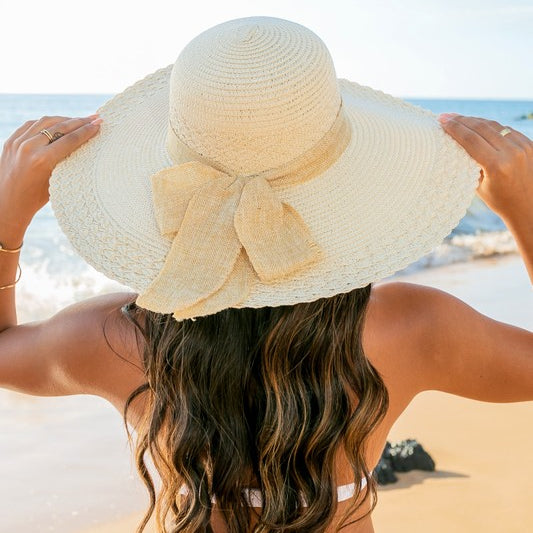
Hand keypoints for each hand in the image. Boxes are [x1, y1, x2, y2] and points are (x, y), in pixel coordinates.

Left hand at [0, 115, 101, 230]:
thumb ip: (66, 161)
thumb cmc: (35, 199)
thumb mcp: (56, 181)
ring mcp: (17, 142)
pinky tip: (58, 123)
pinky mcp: (11, 141)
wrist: (8, 204)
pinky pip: (31, 125)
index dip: (86, 131)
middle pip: (60, 127)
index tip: (99, 124)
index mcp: (42, 160)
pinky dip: (47, 123)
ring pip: (45, 122)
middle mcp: (29, 148)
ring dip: (64, 119)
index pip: (70, 139)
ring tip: (78, 120)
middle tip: (94, 118)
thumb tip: (82, 143)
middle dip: (79, 121)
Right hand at [438, 113, 532, 224]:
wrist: (529, 207)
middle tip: (446, 116)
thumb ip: (471, 162)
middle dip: (462, 120)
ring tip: (459, 119)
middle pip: (482, 128)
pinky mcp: (530, 143)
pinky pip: (506, 130)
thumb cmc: (500, 201)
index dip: (454, 128)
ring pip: (494, 126)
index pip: (471, 140)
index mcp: (497, 166)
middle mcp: (512, 153)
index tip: (442, 120)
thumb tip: (457, 142)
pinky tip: (478, 125)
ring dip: (475, 121)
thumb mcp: (479, 185)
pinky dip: (490, 126)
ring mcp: (524, 146)